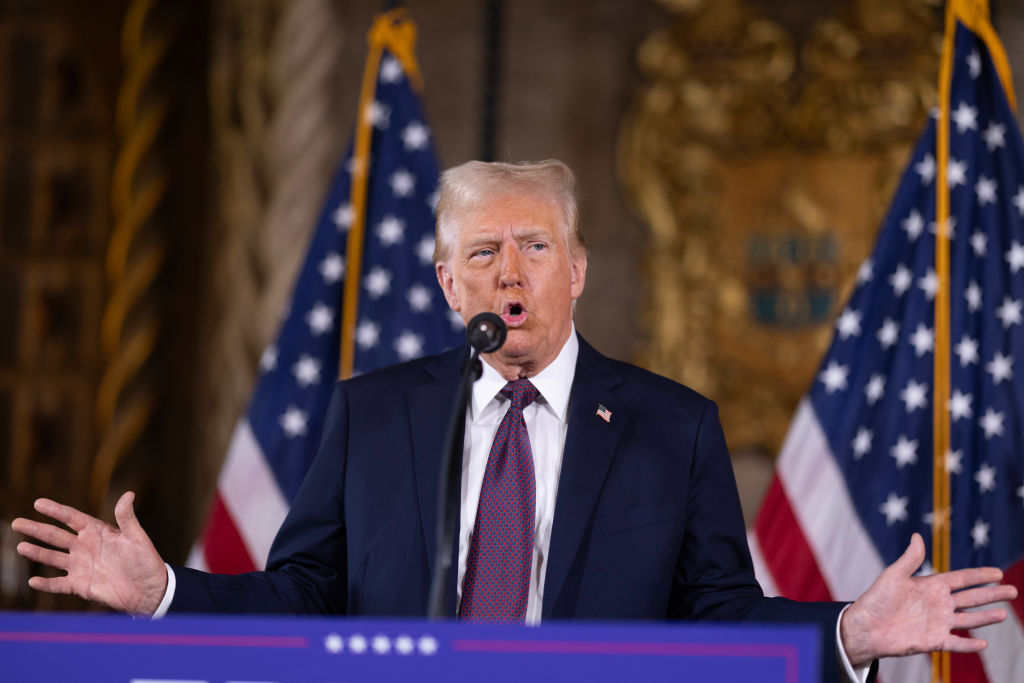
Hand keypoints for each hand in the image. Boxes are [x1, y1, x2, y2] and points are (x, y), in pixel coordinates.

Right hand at [11, 491, 167, 615]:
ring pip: (53, 558)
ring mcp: (81, 566)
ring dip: (37, 553)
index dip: (56, 511)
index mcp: (97, 532)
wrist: (149, 590)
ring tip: (20, 547)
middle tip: (16, 523)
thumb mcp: (136, 537)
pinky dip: (46, 584)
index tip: (38, 503)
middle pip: (56, 536)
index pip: (72, 518)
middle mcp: (85, 548)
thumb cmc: (146, 560)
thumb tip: (128, 493)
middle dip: (37, 529)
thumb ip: (127, 517)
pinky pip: (59, 584)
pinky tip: (33, 581)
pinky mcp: (81, 586)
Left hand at [840, 532, 1017, 667]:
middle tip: (1012, 591)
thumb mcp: (893, 575)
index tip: (998, 573)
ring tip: (1004, 613)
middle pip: (971, 598)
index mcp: (931, 586)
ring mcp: (938, 623)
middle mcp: (938, 604)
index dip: (979, 576)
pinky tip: (983, 644)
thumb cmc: (876, 599)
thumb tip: (917, 535)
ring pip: (968, 620)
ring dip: (986, 617)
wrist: (865, 626)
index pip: (961, 579)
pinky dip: (968, 645)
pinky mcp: (933, 641)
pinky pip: (955, 643)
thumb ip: (910, 559)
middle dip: (991, 594)